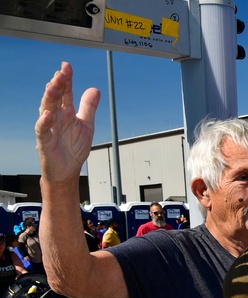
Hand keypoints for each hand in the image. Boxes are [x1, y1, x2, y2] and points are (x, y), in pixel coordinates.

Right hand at [35, 62, 101, 182]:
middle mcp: (56, 118)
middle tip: (60, 73)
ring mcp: (49, 129)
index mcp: (66, 113)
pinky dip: (44, 123)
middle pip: (55, 98)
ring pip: (46, 110)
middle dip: (57, 85)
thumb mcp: (86, 125)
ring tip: (53, 86)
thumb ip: (89, 107)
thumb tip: (95, 89)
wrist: (68, 171)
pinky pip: (43, 131)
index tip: (66, 66)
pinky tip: (48, 115)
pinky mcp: (45, 142)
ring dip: (49, 98)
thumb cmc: (74, 148)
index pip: (65, 93)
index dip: (66, 80)